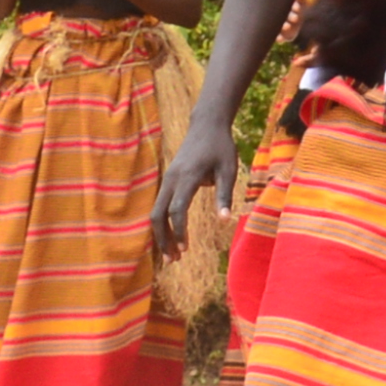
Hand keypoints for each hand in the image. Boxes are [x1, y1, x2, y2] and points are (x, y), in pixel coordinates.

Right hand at [154, 120, 240, 256]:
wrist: (206, 125)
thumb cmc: (221, 147)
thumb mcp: (229, 170)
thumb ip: (224, 196)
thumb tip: (224, 221)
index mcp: (187, 177)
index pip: (177, 210)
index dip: (179, 231)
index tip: (185, 249)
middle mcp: (172, 179)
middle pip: (158, 214)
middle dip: (164, 239)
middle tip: (174, 261)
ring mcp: (167, 179)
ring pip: (156, 211)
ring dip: (162, 234)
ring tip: (173, 255)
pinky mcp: (168, 180)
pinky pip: (160, 205)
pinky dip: (163, 223)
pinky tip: (171, 237)